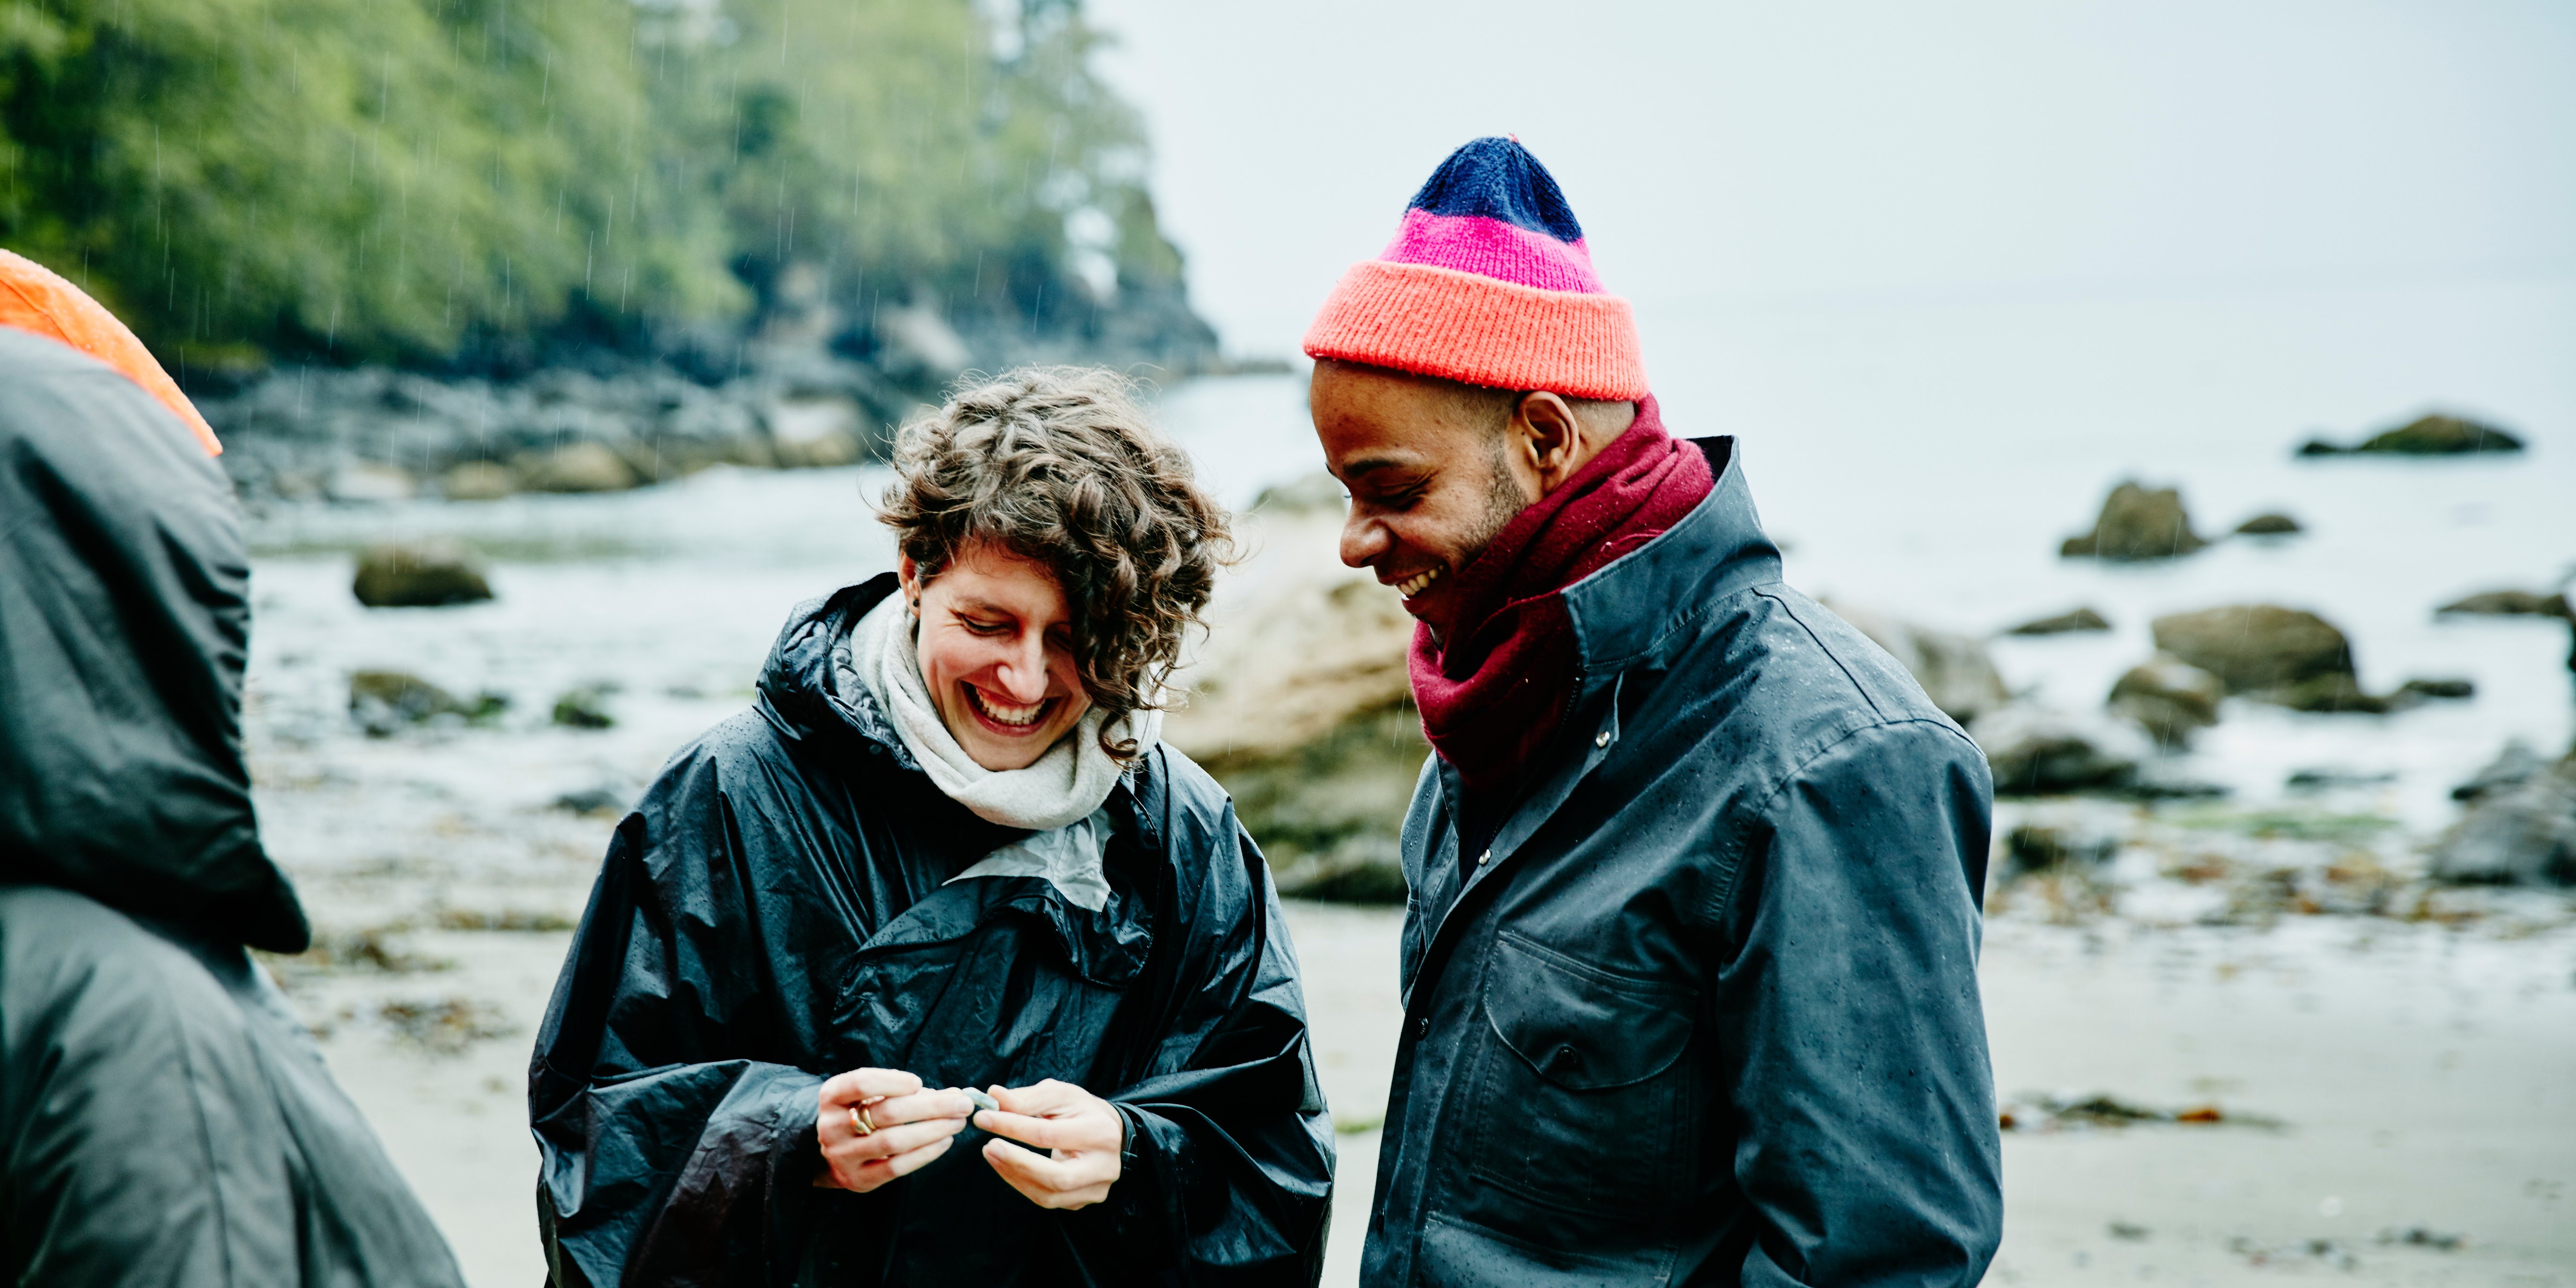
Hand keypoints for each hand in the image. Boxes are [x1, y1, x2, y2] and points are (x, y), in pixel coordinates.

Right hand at [815, 1069, 971, 1191]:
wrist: (835, 1151)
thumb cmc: (862, 1113)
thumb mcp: (873, 1095)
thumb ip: (908, 1091)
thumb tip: (954, 1093)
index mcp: (832, 1096)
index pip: (862, 1083)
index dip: (893, 1081)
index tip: (919, 1082)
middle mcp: (832, 1126)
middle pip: (886, 1113)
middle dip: (932, 1106)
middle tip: (962, 1103)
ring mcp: (843, 1156)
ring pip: (893, 1142)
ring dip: (933, 1130)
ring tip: (958, 1122)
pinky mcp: (858, 1179)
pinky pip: (895, 1167)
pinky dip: (925, 1153)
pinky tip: (945, 1142)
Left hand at [974, 1079, 1123, 1209]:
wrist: (1107, 1132)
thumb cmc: (1081, 1110)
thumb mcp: (1059, 1095)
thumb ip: (1027, 1098)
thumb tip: (994, 1096)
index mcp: (1101, 1133)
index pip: (1049, 1135)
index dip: (1012, 1127)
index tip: (983, 1118)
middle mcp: (1104, 1167)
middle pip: (1056, 1177)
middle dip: (1016, 1162)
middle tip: (988, 1146)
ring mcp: (1095, 1189)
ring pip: (1049, 1195)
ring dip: (1014, 1175)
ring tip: (991, 1153)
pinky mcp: (1082, 1201)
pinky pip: (1046, 1200)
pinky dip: (1021, 1183)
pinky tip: (1005, 1166)